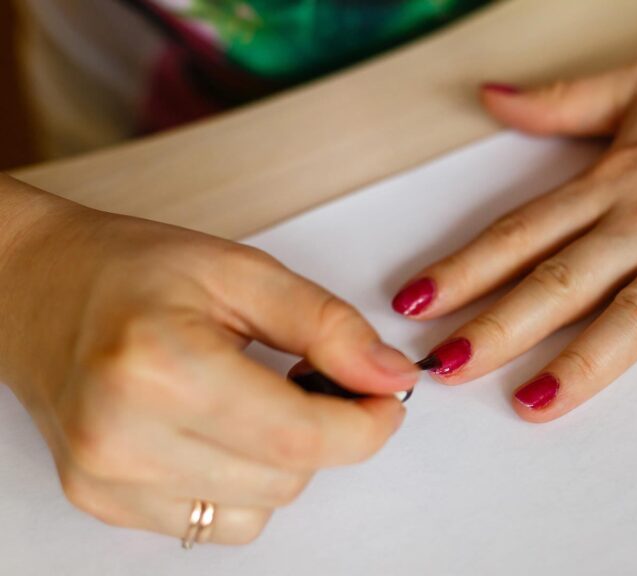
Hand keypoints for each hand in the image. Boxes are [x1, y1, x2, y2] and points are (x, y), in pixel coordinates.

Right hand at [0, 176, 416, 543]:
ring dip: (283, 462)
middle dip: (326, 434)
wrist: (35, 290)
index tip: (385, 398)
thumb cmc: (129, 272)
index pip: (301, 437)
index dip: (366, 425)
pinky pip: (216, 524)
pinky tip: (219, 432)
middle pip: (287, 478)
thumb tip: (390, 376)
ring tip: (255, 401)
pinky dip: (241, 484)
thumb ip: (326, 326)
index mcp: (162, 367)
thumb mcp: (241, 273)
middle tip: (313, 380)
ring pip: (260, 510)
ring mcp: (108, 480)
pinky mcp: (102, 502)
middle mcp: (125, 437)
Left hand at [391, 19, 636, 436]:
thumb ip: (562, 102)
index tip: (415, 304)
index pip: (524, 232)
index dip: (463, 269)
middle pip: (562, 278)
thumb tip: (494, 98)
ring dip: (584, 361)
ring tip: (535, 402)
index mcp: (618, 179)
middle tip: (445, 368)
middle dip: (497, 326)